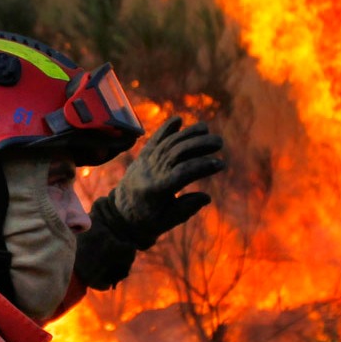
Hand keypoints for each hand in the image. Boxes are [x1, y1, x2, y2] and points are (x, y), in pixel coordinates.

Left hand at [103, 115, 225, 248]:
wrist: (119, 214)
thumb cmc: (148, 220)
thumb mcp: (167, 222)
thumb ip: (186, 209)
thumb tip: (207, 197)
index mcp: (157, 190)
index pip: (182, 173)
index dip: (202, 166)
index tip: (220, 164)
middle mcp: (150, 172)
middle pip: (177, 152)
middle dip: (199, 144)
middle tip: (219, 141)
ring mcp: (145, 162)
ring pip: (168, 143)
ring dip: (188, 133)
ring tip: (206, 128)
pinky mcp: (142, 156)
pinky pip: (154, 139)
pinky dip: (166, 128)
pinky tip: (179, 119)